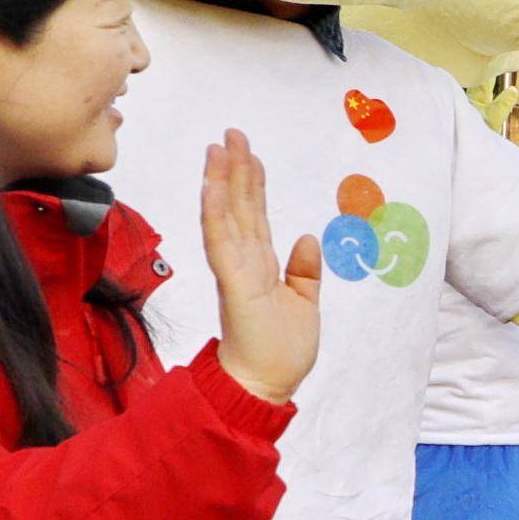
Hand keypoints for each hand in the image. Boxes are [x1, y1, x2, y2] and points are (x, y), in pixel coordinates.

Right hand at [198, 132, 322, 403]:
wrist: (264, 386)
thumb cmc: (279, 351)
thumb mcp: (304, 303)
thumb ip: (304, 270)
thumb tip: (307, 237)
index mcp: (261, 266)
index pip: (255, 216)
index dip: (252, 183)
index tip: (249, 153)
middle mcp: (244, 262)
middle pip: (239, 207)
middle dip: (236, 169)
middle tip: (232, 133)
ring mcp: (235, 271)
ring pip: (226, 216)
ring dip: (222, 181)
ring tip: (219, 147)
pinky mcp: (234, 284)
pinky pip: (221, 241)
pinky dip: (216, 212)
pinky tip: (212, 186)